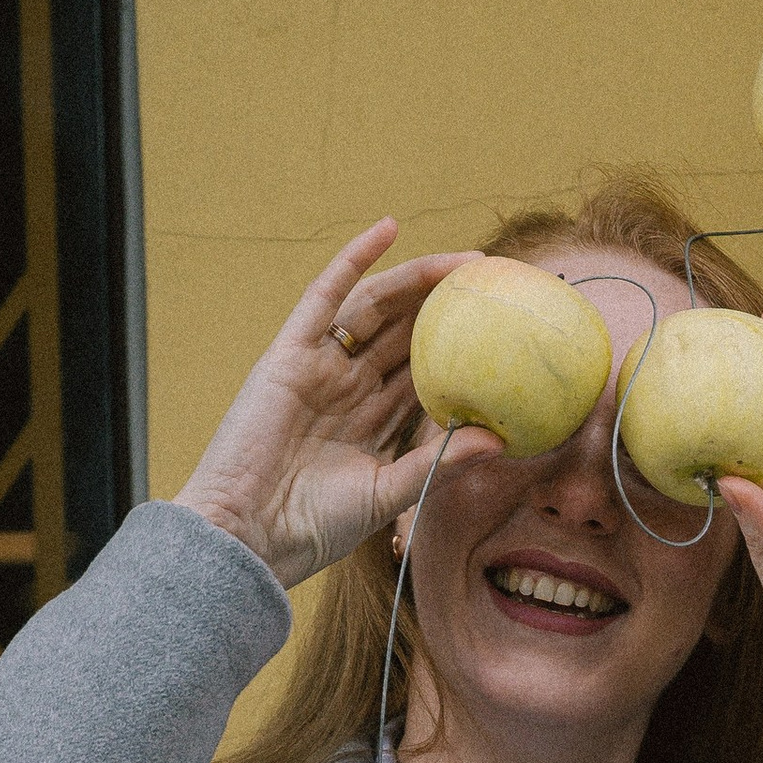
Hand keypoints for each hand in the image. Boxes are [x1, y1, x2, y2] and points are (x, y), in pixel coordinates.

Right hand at [174, 220, 493, 590]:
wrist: (248, 533)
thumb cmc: (315, 526)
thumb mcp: (390, 493)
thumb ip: (438, 462)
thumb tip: (500, 438)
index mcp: (376, 421)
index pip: (430, 372)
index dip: (468, 349)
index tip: (513, 333)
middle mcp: (351, 387)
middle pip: (408, 334)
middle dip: (451, 308)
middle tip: (500, 285)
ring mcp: (321, 367)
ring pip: (377, 309)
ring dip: (419, 280)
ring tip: (467, 262)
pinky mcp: (290, 353)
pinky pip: (325, 296)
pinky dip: (353, 260)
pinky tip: (388, 228)